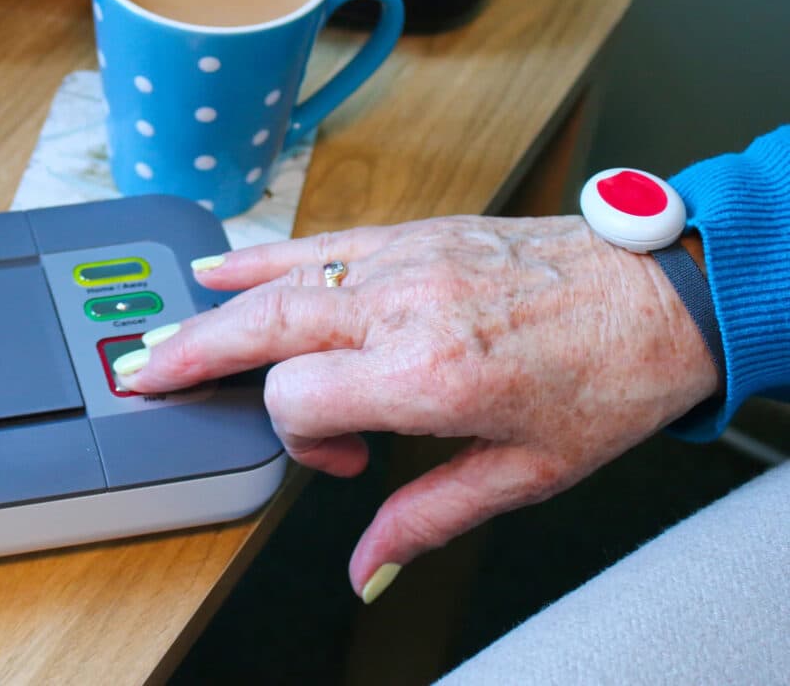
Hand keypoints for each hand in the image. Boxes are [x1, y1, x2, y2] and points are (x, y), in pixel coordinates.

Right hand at [122, 215, 719, 600]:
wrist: (657, 294)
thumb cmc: (604, 379)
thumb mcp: (525, 473)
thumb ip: (429, 517)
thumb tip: (369, 562)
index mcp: (428, 373)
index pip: (298, 398)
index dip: (299, 440)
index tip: (342, 458)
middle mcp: (404, 306)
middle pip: (263, 325)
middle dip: (190, 352)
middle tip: (139, 372)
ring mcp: (405, 260)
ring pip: (281, 279)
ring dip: (215, 307)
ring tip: (164, 329)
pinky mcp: (416, 233)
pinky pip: (321, 241)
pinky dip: (265, 254)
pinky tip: (227, 263)